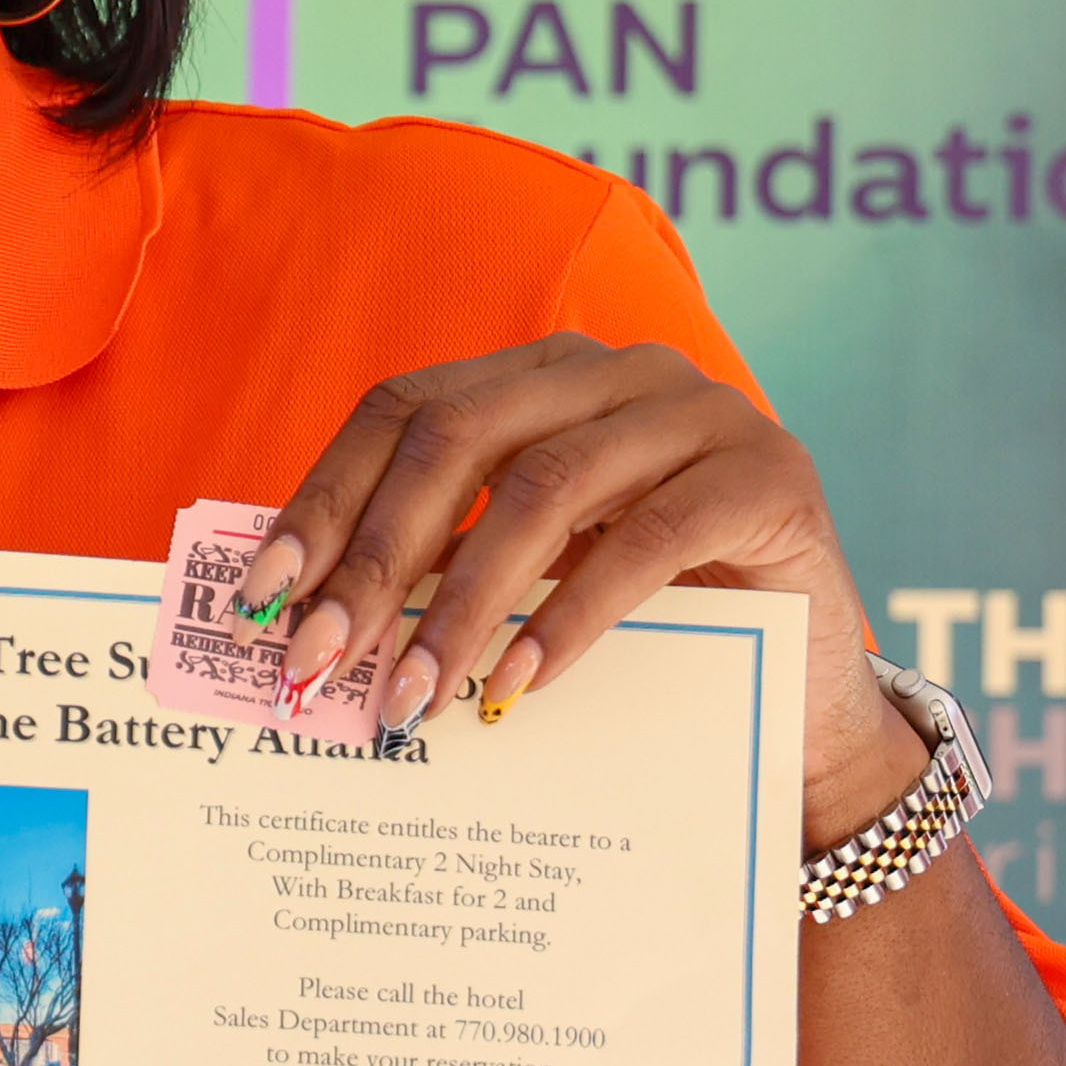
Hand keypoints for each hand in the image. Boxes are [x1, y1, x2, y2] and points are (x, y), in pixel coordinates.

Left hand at [241, 333, 924, 844]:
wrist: (801, 690)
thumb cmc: (640, 627)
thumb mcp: (521, 580)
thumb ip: (432, 566)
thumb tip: (292, 611)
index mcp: (539, 376)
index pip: (404, 411)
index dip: (326, 496)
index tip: (264, 592)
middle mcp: (614, 371)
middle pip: (458, 439)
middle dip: (374, 555)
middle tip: (320, 660)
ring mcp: (698, 411)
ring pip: (545, 489)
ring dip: (460, 603)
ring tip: (410, 694)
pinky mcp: (767, 474)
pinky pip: (647, 537)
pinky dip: (566, 616)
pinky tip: (513, 684)